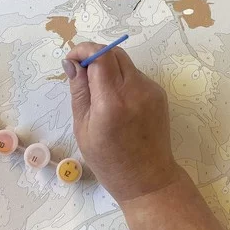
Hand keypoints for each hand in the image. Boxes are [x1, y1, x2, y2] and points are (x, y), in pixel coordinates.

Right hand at [63, 43, 179, 203]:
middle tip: (81, 71)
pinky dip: (121, 78)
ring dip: (107, 66)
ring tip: (97, 89)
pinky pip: (135, 75)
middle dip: (94, 55)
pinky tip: (115, 100)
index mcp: (112, 102)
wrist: (148, 179)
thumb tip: (72, 63)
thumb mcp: (83, 127)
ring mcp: (150, 90)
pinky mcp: (158, 93)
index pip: (100, 57)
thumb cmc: (108, 161)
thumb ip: (79, 91)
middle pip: (114, 52)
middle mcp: (135, 91)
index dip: (83, 51)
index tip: (71, 60)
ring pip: (125, 62)